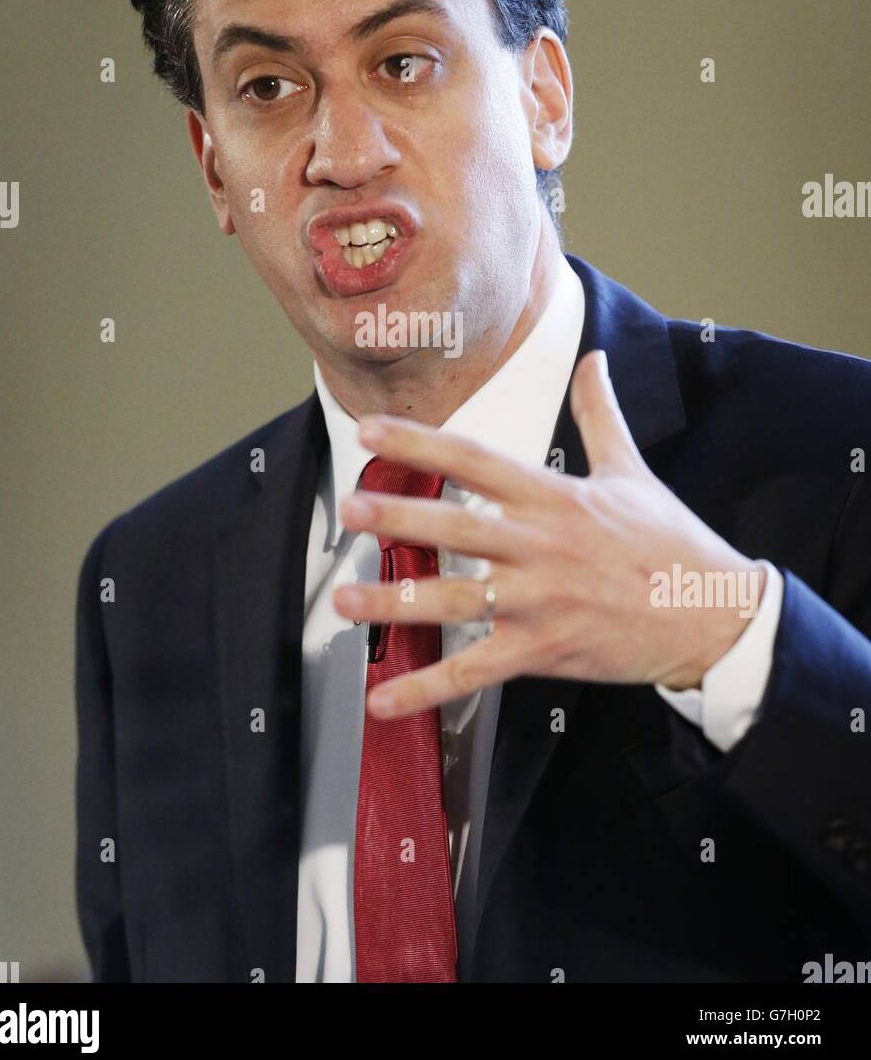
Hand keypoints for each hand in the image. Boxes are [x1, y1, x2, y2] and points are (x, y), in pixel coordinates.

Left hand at [333, 349, 765, 718]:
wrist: (714, 615)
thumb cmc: (671, 544)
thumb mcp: (633, 471)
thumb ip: (599, 413)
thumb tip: (595, 360)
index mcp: (555, 497)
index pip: (476, 459)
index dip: (421, 442)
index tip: (371, 430)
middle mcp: (540, 546)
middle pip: (457, 526)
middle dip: (398, 517)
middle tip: (349, 509)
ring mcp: (539, 602)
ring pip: (454, 600)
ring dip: (396, 602)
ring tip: (346, 603)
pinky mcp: (542, 651)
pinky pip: (474, 672)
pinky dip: (426, 688)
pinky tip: (384, 699)